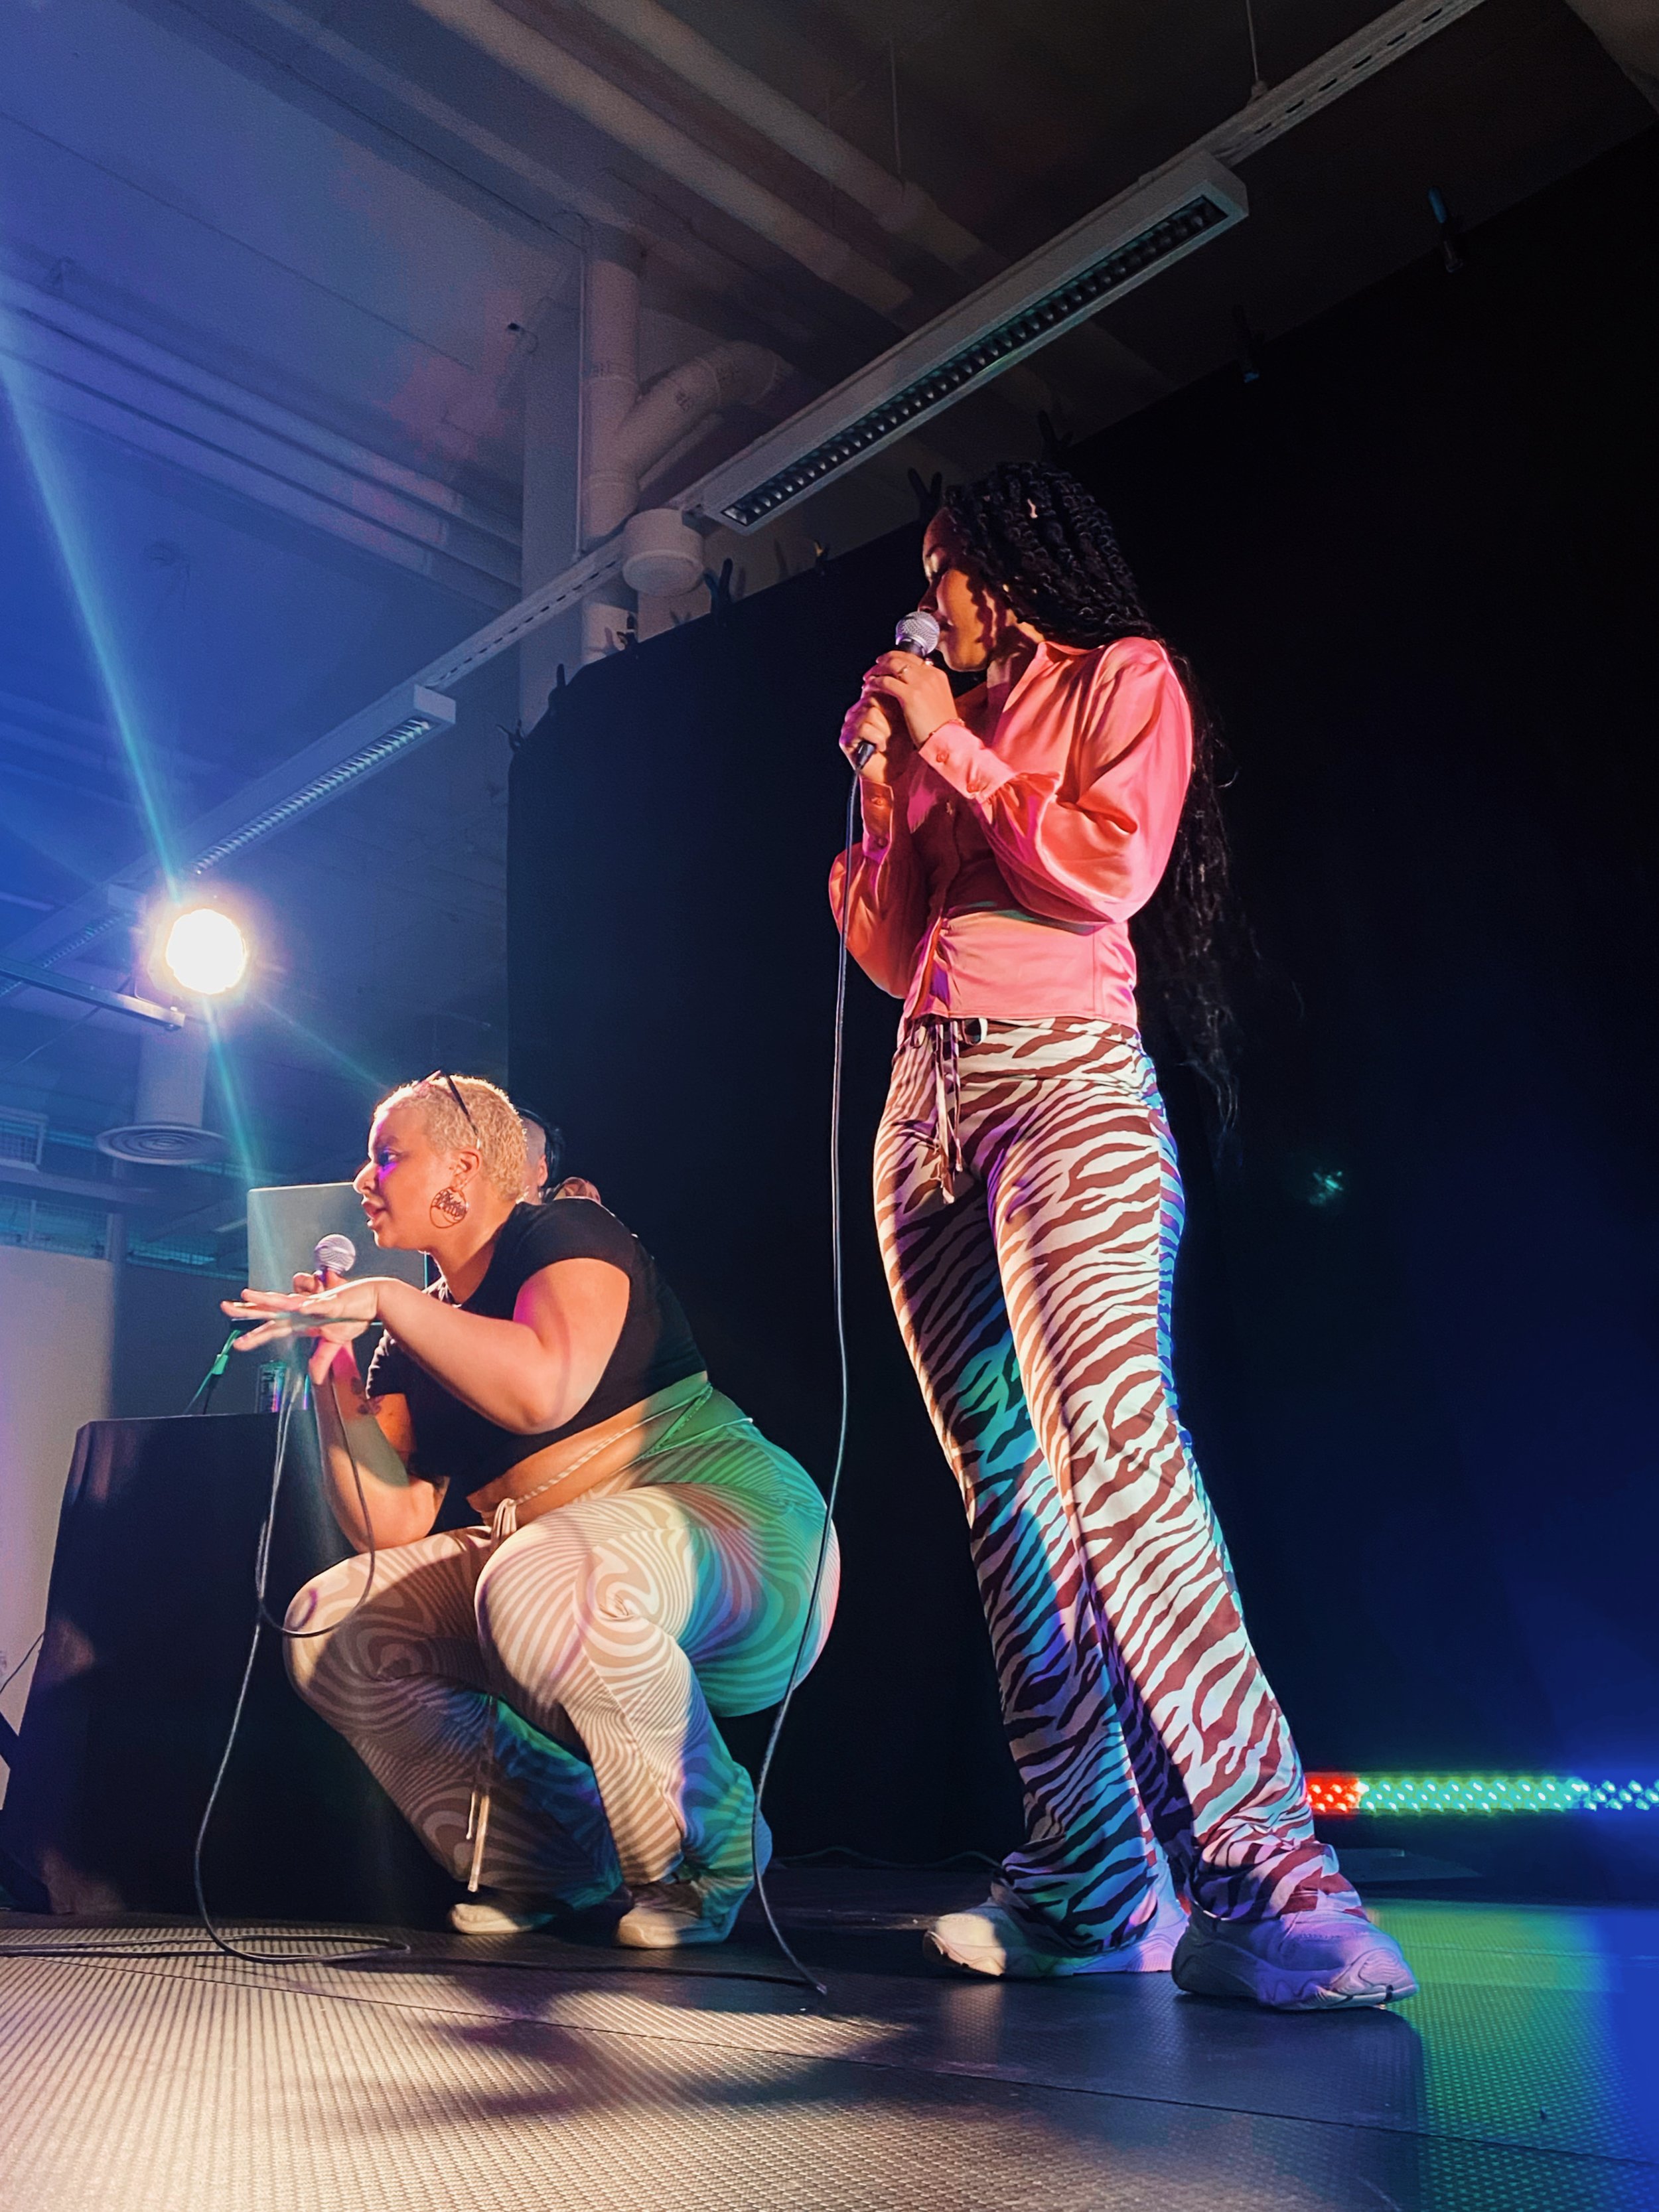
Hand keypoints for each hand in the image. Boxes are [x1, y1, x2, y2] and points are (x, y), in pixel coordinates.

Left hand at [223, 1269, 382, 1353]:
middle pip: (271, 1311)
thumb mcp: (335, 1343)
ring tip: (247, 1295)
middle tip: (225, 1306)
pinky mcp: (332, 1302)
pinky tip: (299, 1308)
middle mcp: (303, 1311)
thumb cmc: (353, 1315)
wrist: (374, 1299)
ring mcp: (315, 1305)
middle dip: (248, 1310)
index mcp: (302, 1321)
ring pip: (286, 1303)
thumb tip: (315, 1378)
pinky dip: (309, 1307)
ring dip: (267, 1300)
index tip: (237, 1343)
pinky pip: (318, 1306)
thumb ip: (322, 1358)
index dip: (255, 1336)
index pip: (274, 1329)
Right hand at [838, 692, 911, 786]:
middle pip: (873, 698)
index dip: (892, 702)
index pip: (877, 689)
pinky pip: (864, 728)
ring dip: (884, 730)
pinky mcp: (846, 739)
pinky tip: (881, 747)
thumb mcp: (902, 719)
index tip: (901, 717)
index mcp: (867, 704)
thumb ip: (896, 701)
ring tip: (886, 741)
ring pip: (870, 712)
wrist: (893, 773)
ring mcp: (849, 725)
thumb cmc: (899, 747)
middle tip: (894, 733)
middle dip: (889, 717)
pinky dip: (877, 738)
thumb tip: (900, 683)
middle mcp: (856, 712)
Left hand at [861, 652, 957, 748]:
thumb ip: (926, 689)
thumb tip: (910, 686)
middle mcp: (929, 675)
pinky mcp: (910, 695)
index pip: (912, 658)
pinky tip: (868, 689)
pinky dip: (874, 683)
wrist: (947, 739)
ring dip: (876, 671)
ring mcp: (920, 683)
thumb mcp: (937, 701)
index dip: (895, 659)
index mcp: (937, 675)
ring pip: (891, 666)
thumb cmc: (941, 727)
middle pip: (900, 658)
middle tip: (872, 670)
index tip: (885, 664)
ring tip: (867, 679)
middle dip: (883, 662)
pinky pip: (885, 682)